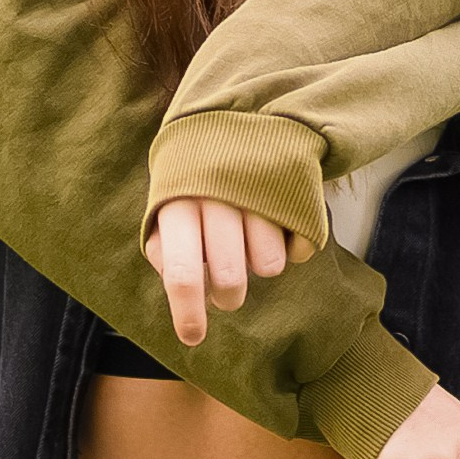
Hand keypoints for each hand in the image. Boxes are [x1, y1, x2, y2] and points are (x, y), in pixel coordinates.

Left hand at [144, 196, 312, 348]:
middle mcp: (216, 198)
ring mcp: (257, 192)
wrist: (235, 120)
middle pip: (229, 278)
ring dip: (260, 267)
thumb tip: (176, 284)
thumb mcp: (166, 206)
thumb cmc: (193, 180)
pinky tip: (273, 229)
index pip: (182, 274)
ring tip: (249, 245)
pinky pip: (296, 247)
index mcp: (177, 205)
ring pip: (267, 265)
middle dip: (229, 297)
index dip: (188, 313)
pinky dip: (288, 250)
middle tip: (226, 291)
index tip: (193, 338)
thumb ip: (163, 248)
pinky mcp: (292, 189)